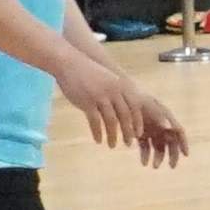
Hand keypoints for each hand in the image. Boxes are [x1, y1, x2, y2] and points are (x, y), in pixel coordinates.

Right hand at [62, 50, 190, 165]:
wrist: (71, 63)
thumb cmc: (91, 73)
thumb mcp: (110, 81)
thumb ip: (118, 93)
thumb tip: (126, 111)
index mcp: (122, 86)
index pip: (135, 106)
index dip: (138, 121)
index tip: (139, 134)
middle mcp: (114, 91)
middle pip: (125, 116)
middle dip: (128, 131)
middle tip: (129, 144)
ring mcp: (101, 96)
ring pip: (111, 121)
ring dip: (113, 136)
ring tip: (113, 146)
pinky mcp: (87, 102)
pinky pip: (95, 122)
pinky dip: (98, 133)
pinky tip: (98, 141)